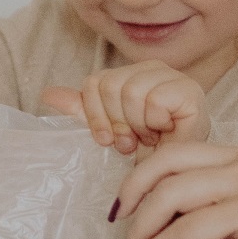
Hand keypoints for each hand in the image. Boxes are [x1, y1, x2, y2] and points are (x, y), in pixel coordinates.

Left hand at [42, 62, 209, 158]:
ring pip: (131, 92)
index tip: (110, 139)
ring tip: (150, 136)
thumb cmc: (149, 151)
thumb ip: (83, 110)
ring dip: (138, 126)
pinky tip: (166, 131)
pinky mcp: (190, 90)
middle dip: (118, 123)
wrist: (180, 170)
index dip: (96, 116)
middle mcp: (152, 68)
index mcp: (131, 73)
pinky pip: (154, 100)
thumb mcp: (109, 129)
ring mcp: (173, 76)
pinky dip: (156, 123)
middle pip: (111, 85)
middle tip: (133, 140)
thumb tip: (47, 95)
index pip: (95, 82)